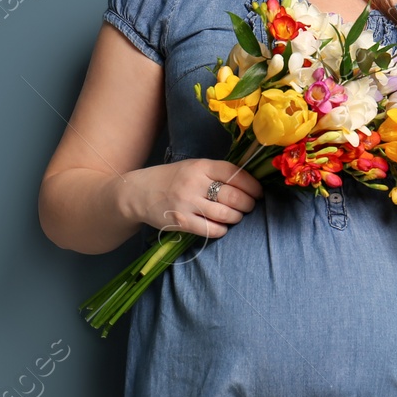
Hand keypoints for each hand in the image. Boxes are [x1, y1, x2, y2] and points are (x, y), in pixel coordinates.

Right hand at [120, 159, 262, 238]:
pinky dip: (222, 230)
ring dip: (237, 217)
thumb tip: (248, 182)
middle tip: (249, 206)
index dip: (251, 184)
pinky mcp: (181, 222)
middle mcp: (194, 183)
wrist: (138, 193)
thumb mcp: (192, 168)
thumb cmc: (171, 180)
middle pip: (233, 196)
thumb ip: (215, 173)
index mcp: (200, 166)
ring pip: (225, 214)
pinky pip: (211, 230)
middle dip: (248, 203)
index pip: (234, 173)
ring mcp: (187, 203)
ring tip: (236, 216)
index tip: (258, 192)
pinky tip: (221, 227)